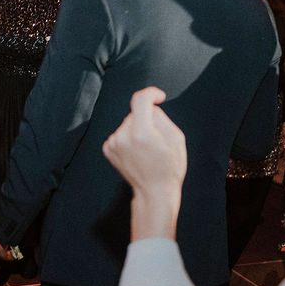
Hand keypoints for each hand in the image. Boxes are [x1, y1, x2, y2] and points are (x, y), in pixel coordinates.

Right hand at [0, 220, 11, 260]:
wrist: (6, 214)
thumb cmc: (10, 227)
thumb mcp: (14, 239)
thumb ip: (11, 247)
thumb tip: (12, 250)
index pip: (3, 257)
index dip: (9, 257)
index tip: (14, 256)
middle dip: (3, 253)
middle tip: (10, 251)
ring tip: (4, 244)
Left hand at [102, 87, 185, 239]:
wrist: (154, 191)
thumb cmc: (169, 167)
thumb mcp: (176, 138)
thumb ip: (161, 117)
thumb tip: (149, 107)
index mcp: (141, 133)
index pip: (140, 100)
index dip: (151, 93)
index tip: (159, 97)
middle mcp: (123, 137)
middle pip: (135, 113)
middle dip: (147, 119)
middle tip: (157, 140)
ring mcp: (113, 143)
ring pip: (128, 123)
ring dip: (137, 129)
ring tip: (147, 149)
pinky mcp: (108, 148)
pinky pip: (121, 133)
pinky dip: (129, 137)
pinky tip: (136, 152)